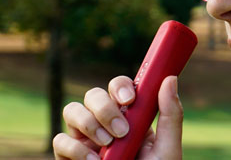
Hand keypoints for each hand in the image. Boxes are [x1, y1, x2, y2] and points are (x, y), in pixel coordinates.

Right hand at [53, 75, 182, 159]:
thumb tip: (169, 78)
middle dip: (105, 107)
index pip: (119, 88)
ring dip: (89, 123)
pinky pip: (60, 140)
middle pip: (93, 94)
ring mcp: (86, 140)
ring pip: (72, 110)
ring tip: (108, 144)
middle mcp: (105, 124)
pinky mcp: (70, 157)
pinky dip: (75, 148)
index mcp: (130, 117)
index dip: (120, 86)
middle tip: (121, 131)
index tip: (129, 99)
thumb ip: (170, 115)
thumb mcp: (168, 149)